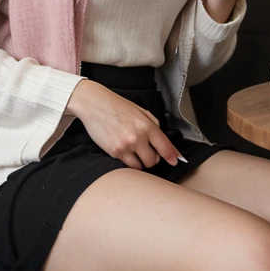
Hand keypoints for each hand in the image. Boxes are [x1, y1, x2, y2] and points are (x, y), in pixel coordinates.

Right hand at [65, 80, 182, 169]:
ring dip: (140, 162)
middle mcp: (138, 137)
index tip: (175, 161)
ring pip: (140, 166)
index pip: (165, 146)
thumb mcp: (140, 111)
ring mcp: (126, 146)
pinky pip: (126, 165)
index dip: (172, 156)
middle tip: (147, 152)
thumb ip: (153, 125)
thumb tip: (164, 142)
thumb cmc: (117, 106)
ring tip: (134, 151)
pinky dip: (128, 161)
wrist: (94, 104)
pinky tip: (124, 150)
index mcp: (147, 125)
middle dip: (152, 158)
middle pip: (153, 161)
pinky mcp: (114, 152)